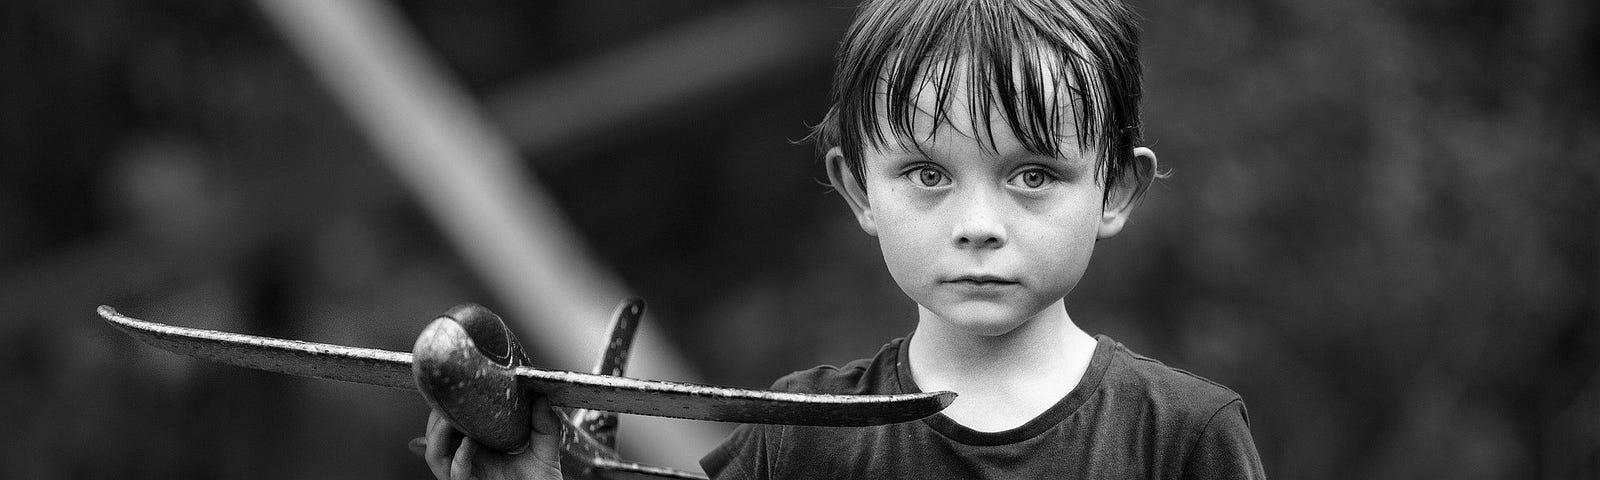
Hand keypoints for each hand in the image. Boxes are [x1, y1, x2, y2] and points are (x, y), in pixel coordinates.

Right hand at [411, 395, 562, 479]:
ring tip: (448, 418)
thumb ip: (544, 424)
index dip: (447, 408)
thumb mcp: (545, 450)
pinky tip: (468, 444)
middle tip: (444, 399)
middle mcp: (468, 462)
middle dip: (435, 418)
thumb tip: (539, 395)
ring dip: (438, 435)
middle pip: (436, 437)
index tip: (452, 389)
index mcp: (479, 449)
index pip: (453, 425)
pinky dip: (459, 458)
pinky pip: (455, 475)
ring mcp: (467, 477)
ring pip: (436, 455)